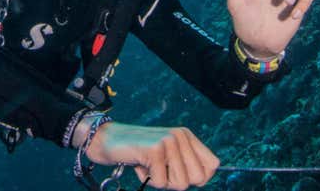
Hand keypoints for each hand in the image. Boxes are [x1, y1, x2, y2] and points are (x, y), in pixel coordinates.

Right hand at [80, 121, 219, 189]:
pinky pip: (161, 182)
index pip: (212, 165)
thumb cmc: (137, 153)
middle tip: (160, 170)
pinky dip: (148, 179)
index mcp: (187, 136)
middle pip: (198, 178)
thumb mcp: (167, 155)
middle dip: (177, 182)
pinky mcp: (155, 149)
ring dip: (161, 181)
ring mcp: (169, 141)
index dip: (199, 178)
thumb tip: (203, 178)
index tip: (177, 173)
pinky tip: (140, 164)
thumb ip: (185, 164)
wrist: (107, 140)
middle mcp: (181, 136)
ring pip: (181, 183)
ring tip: (149, 165)